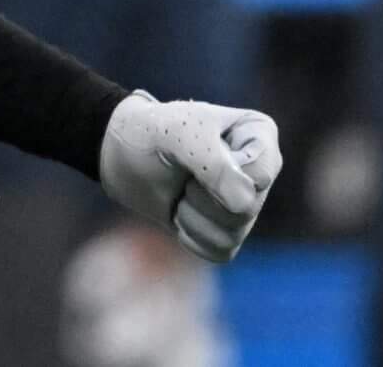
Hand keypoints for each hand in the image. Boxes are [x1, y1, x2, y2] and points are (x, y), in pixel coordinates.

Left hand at [97, 92, 281, 262]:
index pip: (259, 174)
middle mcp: (260, 173)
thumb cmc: (152, 132)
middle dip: (200, 194)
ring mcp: (247, 205)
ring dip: (192, 214)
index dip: (220, 172)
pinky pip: (219, 251)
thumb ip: (213, 164)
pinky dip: (190, 232)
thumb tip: (244, 206)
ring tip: (180, 187)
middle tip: (182, 170)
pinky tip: (180, 208)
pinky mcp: (229, 232)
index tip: (195, 149)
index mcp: (259, 135)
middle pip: (246, 209)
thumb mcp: (178, 133)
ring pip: (233, 234)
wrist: (122, 154)